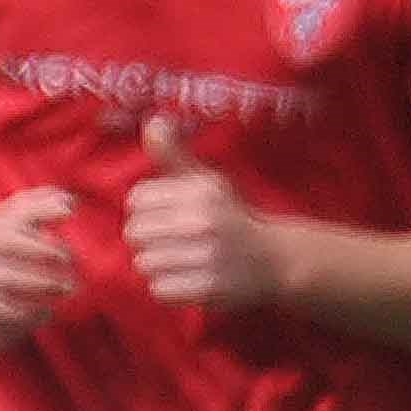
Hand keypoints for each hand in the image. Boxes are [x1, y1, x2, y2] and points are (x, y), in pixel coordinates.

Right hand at [0, 185, 78, 351]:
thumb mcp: (14, 211)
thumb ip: (44, 204)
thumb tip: (71, 206)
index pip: (14, 242)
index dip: (47, 251)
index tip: (68, 257)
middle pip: (4, 280)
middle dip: (42, 286)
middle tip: (68, 287)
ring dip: (25, 315)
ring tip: (48, 312)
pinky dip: (1, 336)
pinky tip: (23, 329)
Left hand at [124, 118, 288, 309]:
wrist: (275, 260)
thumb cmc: (230, 217)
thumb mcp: (206, 181)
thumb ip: (173, 154)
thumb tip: (153, 121)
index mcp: (201, 192)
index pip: (137, 199)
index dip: (146, 209)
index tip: (165, 214)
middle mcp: (205, 222)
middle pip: (135, 233)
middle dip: (147, 239)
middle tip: (171, 241)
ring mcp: (207, 256)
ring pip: (144, 262)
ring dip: (157, 265)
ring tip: (181, 260)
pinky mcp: (208, 288)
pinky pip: (159, 289)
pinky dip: (168, 288)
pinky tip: (187, 280)